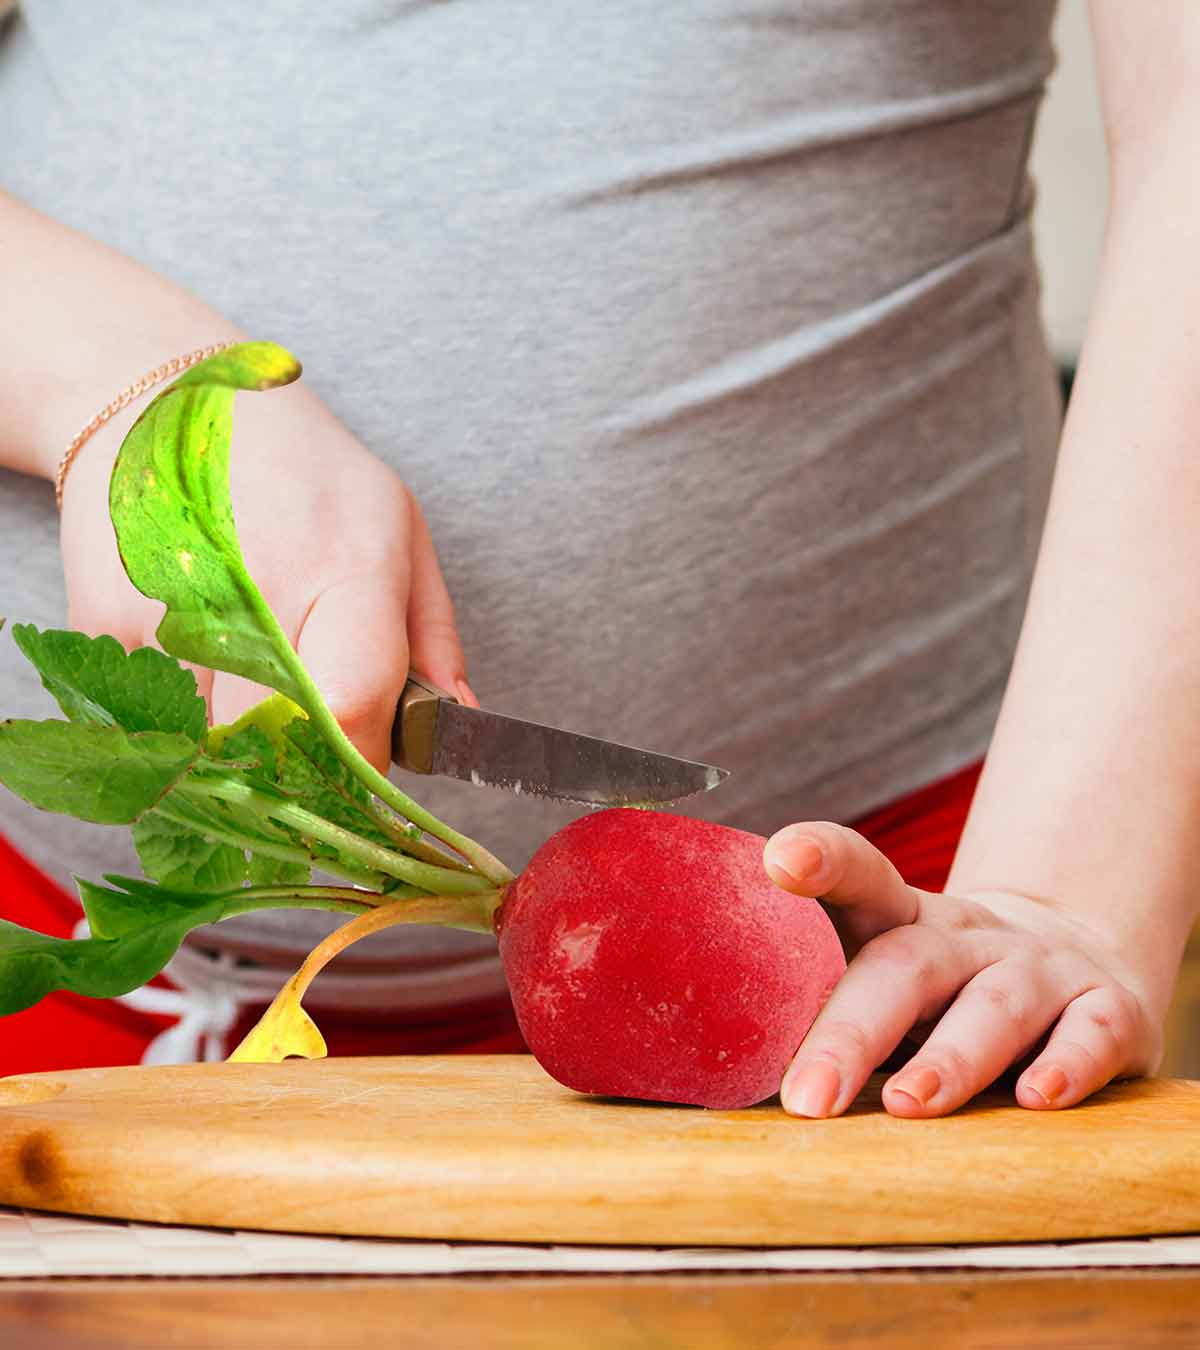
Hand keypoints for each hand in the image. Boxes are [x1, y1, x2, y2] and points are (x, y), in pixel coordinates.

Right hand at [60, 381, 472, 769]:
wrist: (160, 404)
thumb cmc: (302, 472)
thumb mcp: (397, 524)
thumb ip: (432, 635)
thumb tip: (459, 721)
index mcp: (343, 567)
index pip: (351, 710)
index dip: (361, 764)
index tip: (365, 773)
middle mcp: (253, 592)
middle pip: (277, 748)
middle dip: (302, 769)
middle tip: (310, 742)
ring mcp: (170, 613)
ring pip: (214, 746)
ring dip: (240, 740)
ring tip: (250, 666)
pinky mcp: (104, 630)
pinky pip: (159, 718)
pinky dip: (186, 709)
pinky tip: (198, 646)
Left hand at [762, 822, 1164, 1117]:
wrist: (1074, 964)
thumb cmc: (948, 990)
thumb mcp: (892, 978)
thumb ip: (833, 1006)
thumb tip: (730, 1069)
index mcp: (904, 921)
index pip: (861, 878)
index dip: (823, 860)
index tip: (777, 860)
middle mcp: (968, 935)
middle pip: (906, 965)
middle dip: (853, 1030)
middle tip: (806, 1097)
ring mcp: (1040, 968)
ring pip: (993, 1005)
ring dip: (950, 1057)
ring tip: (907, 1102)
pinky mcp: (1107, 1009)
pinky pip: (1090, 1033)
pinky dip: (1066, 1065)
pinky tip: (1037, 1097)